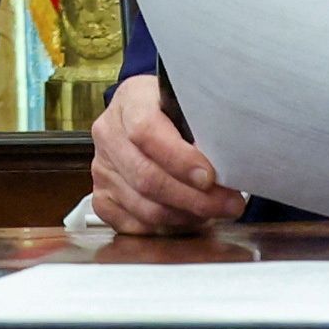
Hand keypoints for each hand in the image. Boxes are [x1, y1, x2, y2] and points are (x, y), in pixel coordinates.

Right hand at [86, 73, 245, 235]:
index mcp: (130, 100)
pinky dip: (164, 228)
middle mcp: (108, 133)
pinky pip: (132, 224)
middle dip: (193, 198)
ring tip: (212, 212)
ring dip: (184, 215)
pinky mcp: (100, 195)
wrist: (143, 116)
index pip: (147, 132)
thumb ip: (201, 128)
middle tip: (227, 204)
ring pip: (143, 206)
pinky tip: (186, 218)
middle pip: (146, 176)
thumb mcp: (187, 104)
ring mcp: (101, 166)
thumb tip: (228, 165)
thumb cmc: (172, 112)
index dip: (180, 159)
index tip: (210, 177)